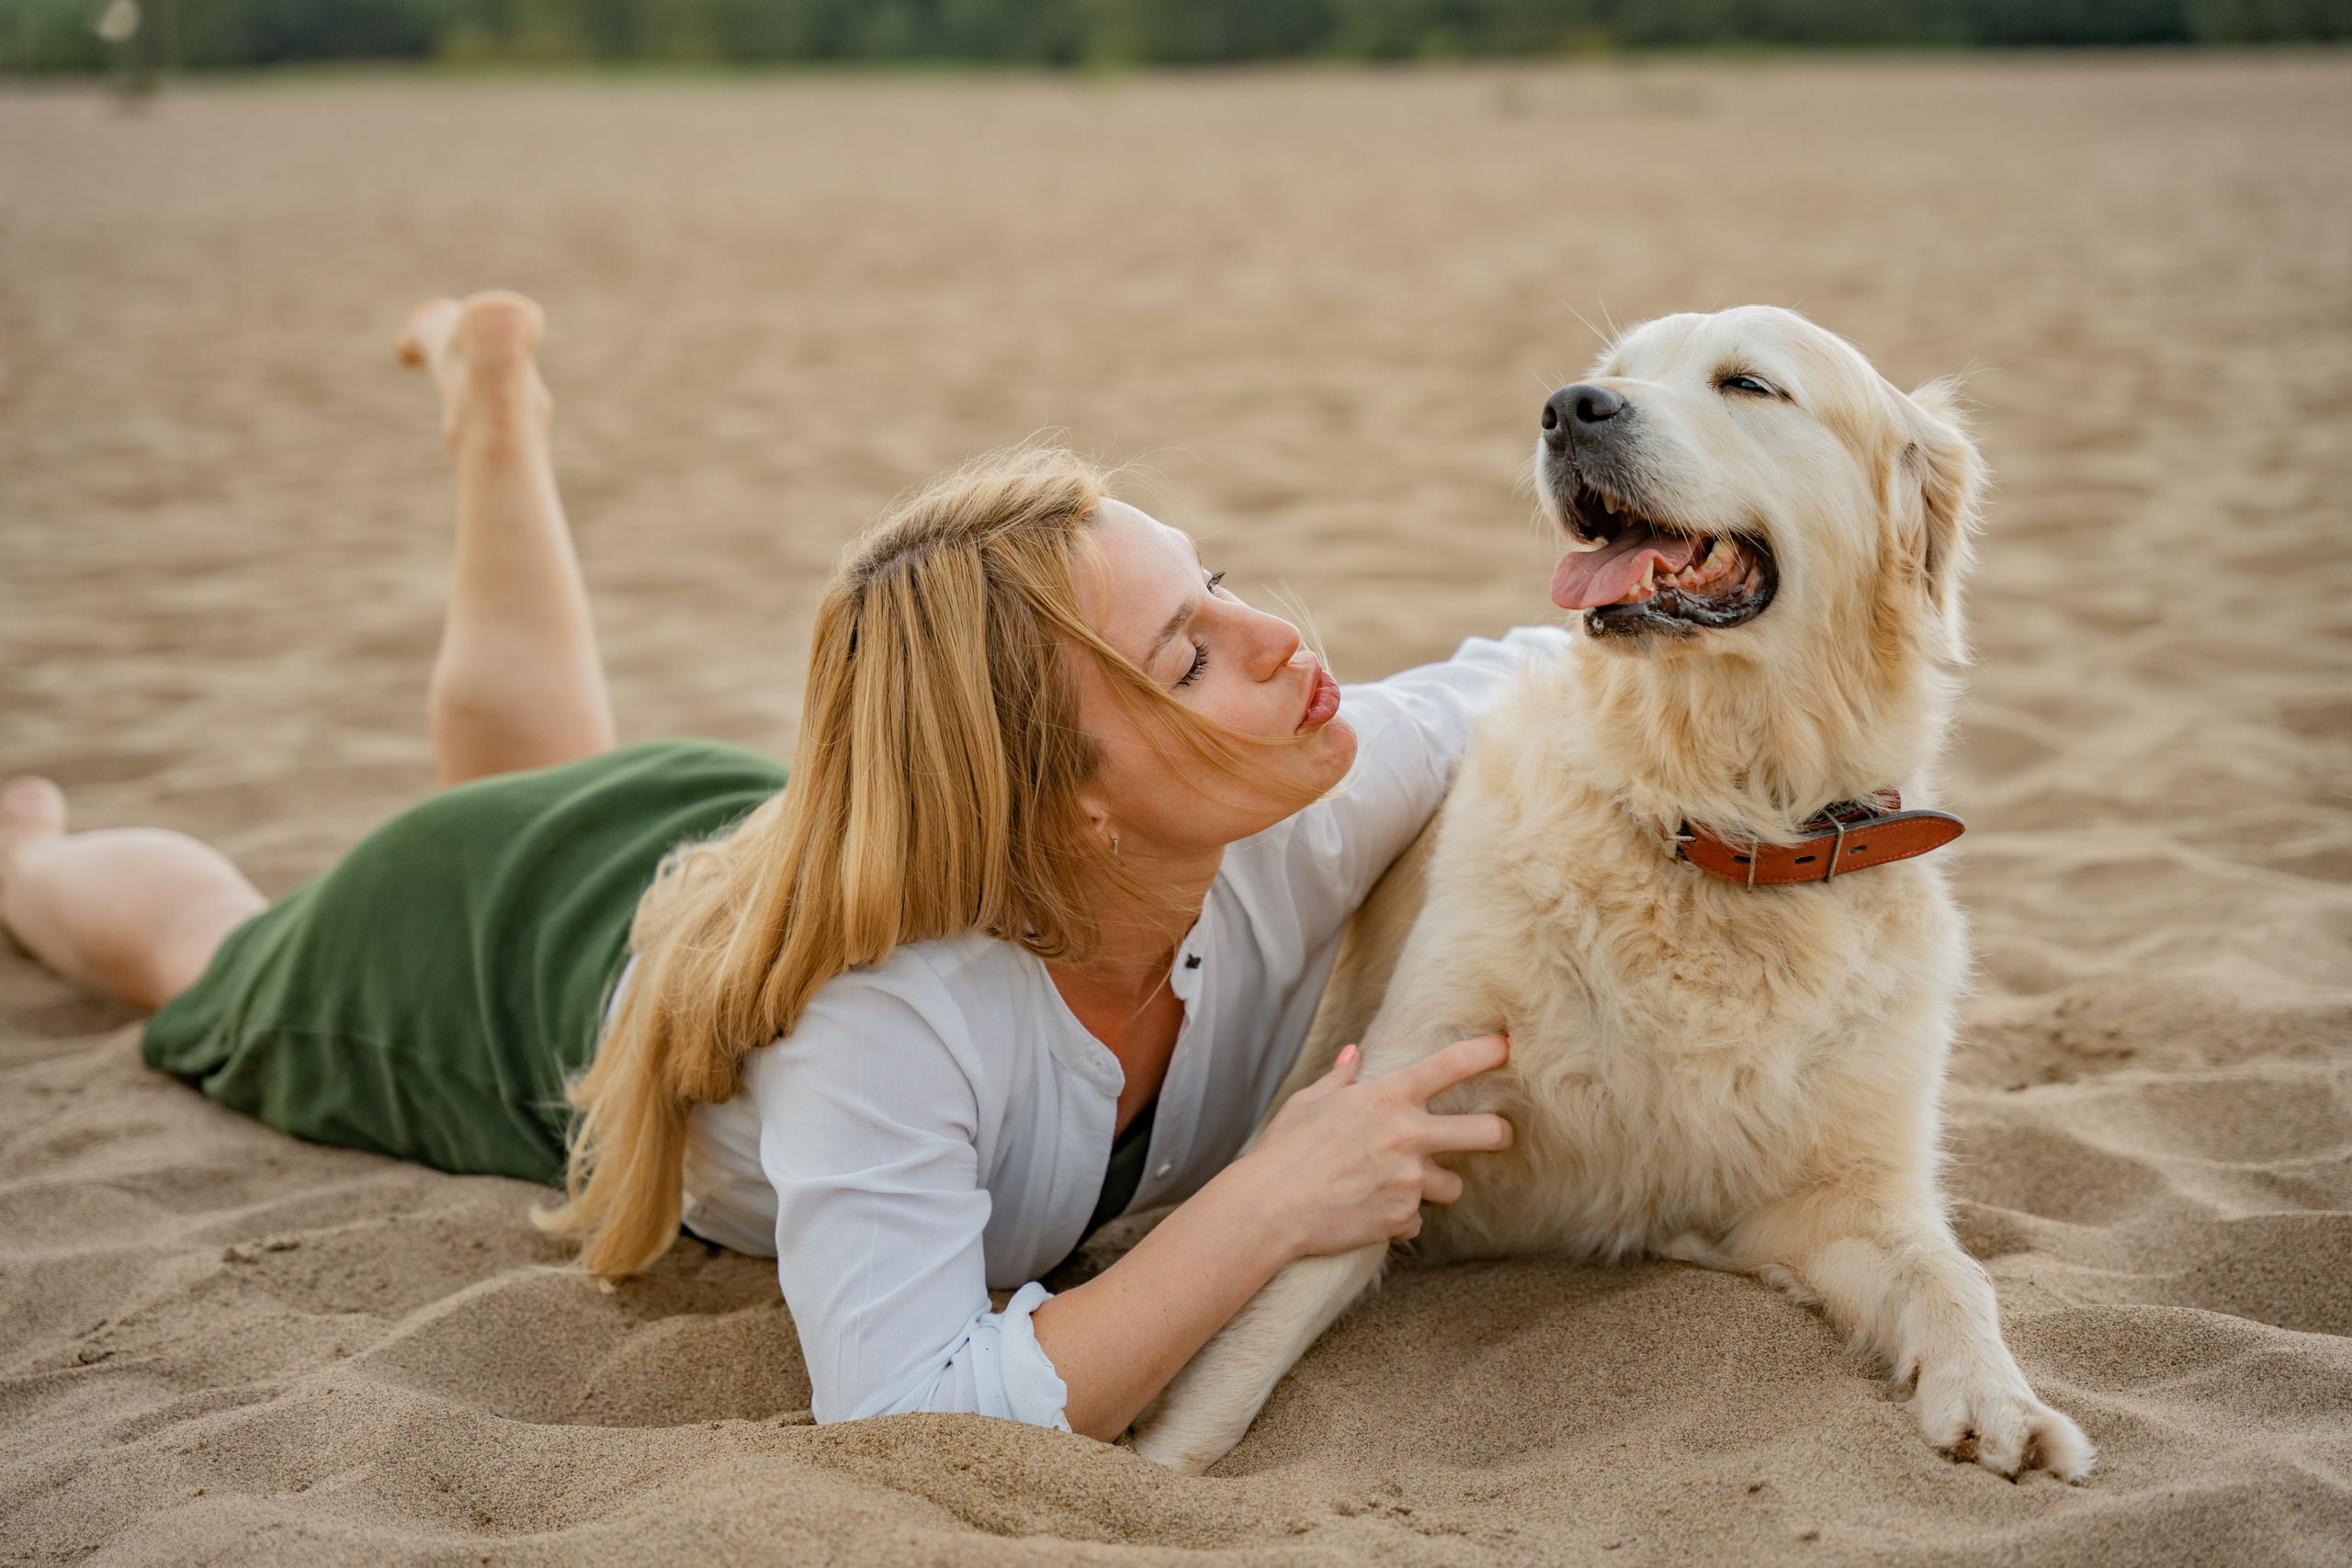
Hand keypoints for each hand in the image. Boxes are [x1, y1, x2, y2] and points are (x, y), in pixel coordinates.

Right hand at [1239, 1034, 1513, 1258]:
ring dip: (1436, 1186)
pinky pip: (1416, 1219)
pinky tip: (1369, 1211)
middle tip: (1500, 1134)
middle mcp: (1408, 1136)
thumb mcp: (1309, 1102)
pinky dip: (1399, 1217)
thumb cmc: (1284, 1149)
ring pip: (1454, 1186)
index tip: (1507, 1046)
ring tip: (1403, 1184)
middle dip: (1501, 1133)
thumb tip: (1356, 1055)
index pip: (1452, 1065)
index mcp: (1387, 1097)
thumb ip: (1341, 1078)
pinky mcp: (1402, 1218)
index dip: (1488, 1052)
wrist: (1270, 1207)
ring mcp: (1410, 1180)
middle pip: (1487, 1132)